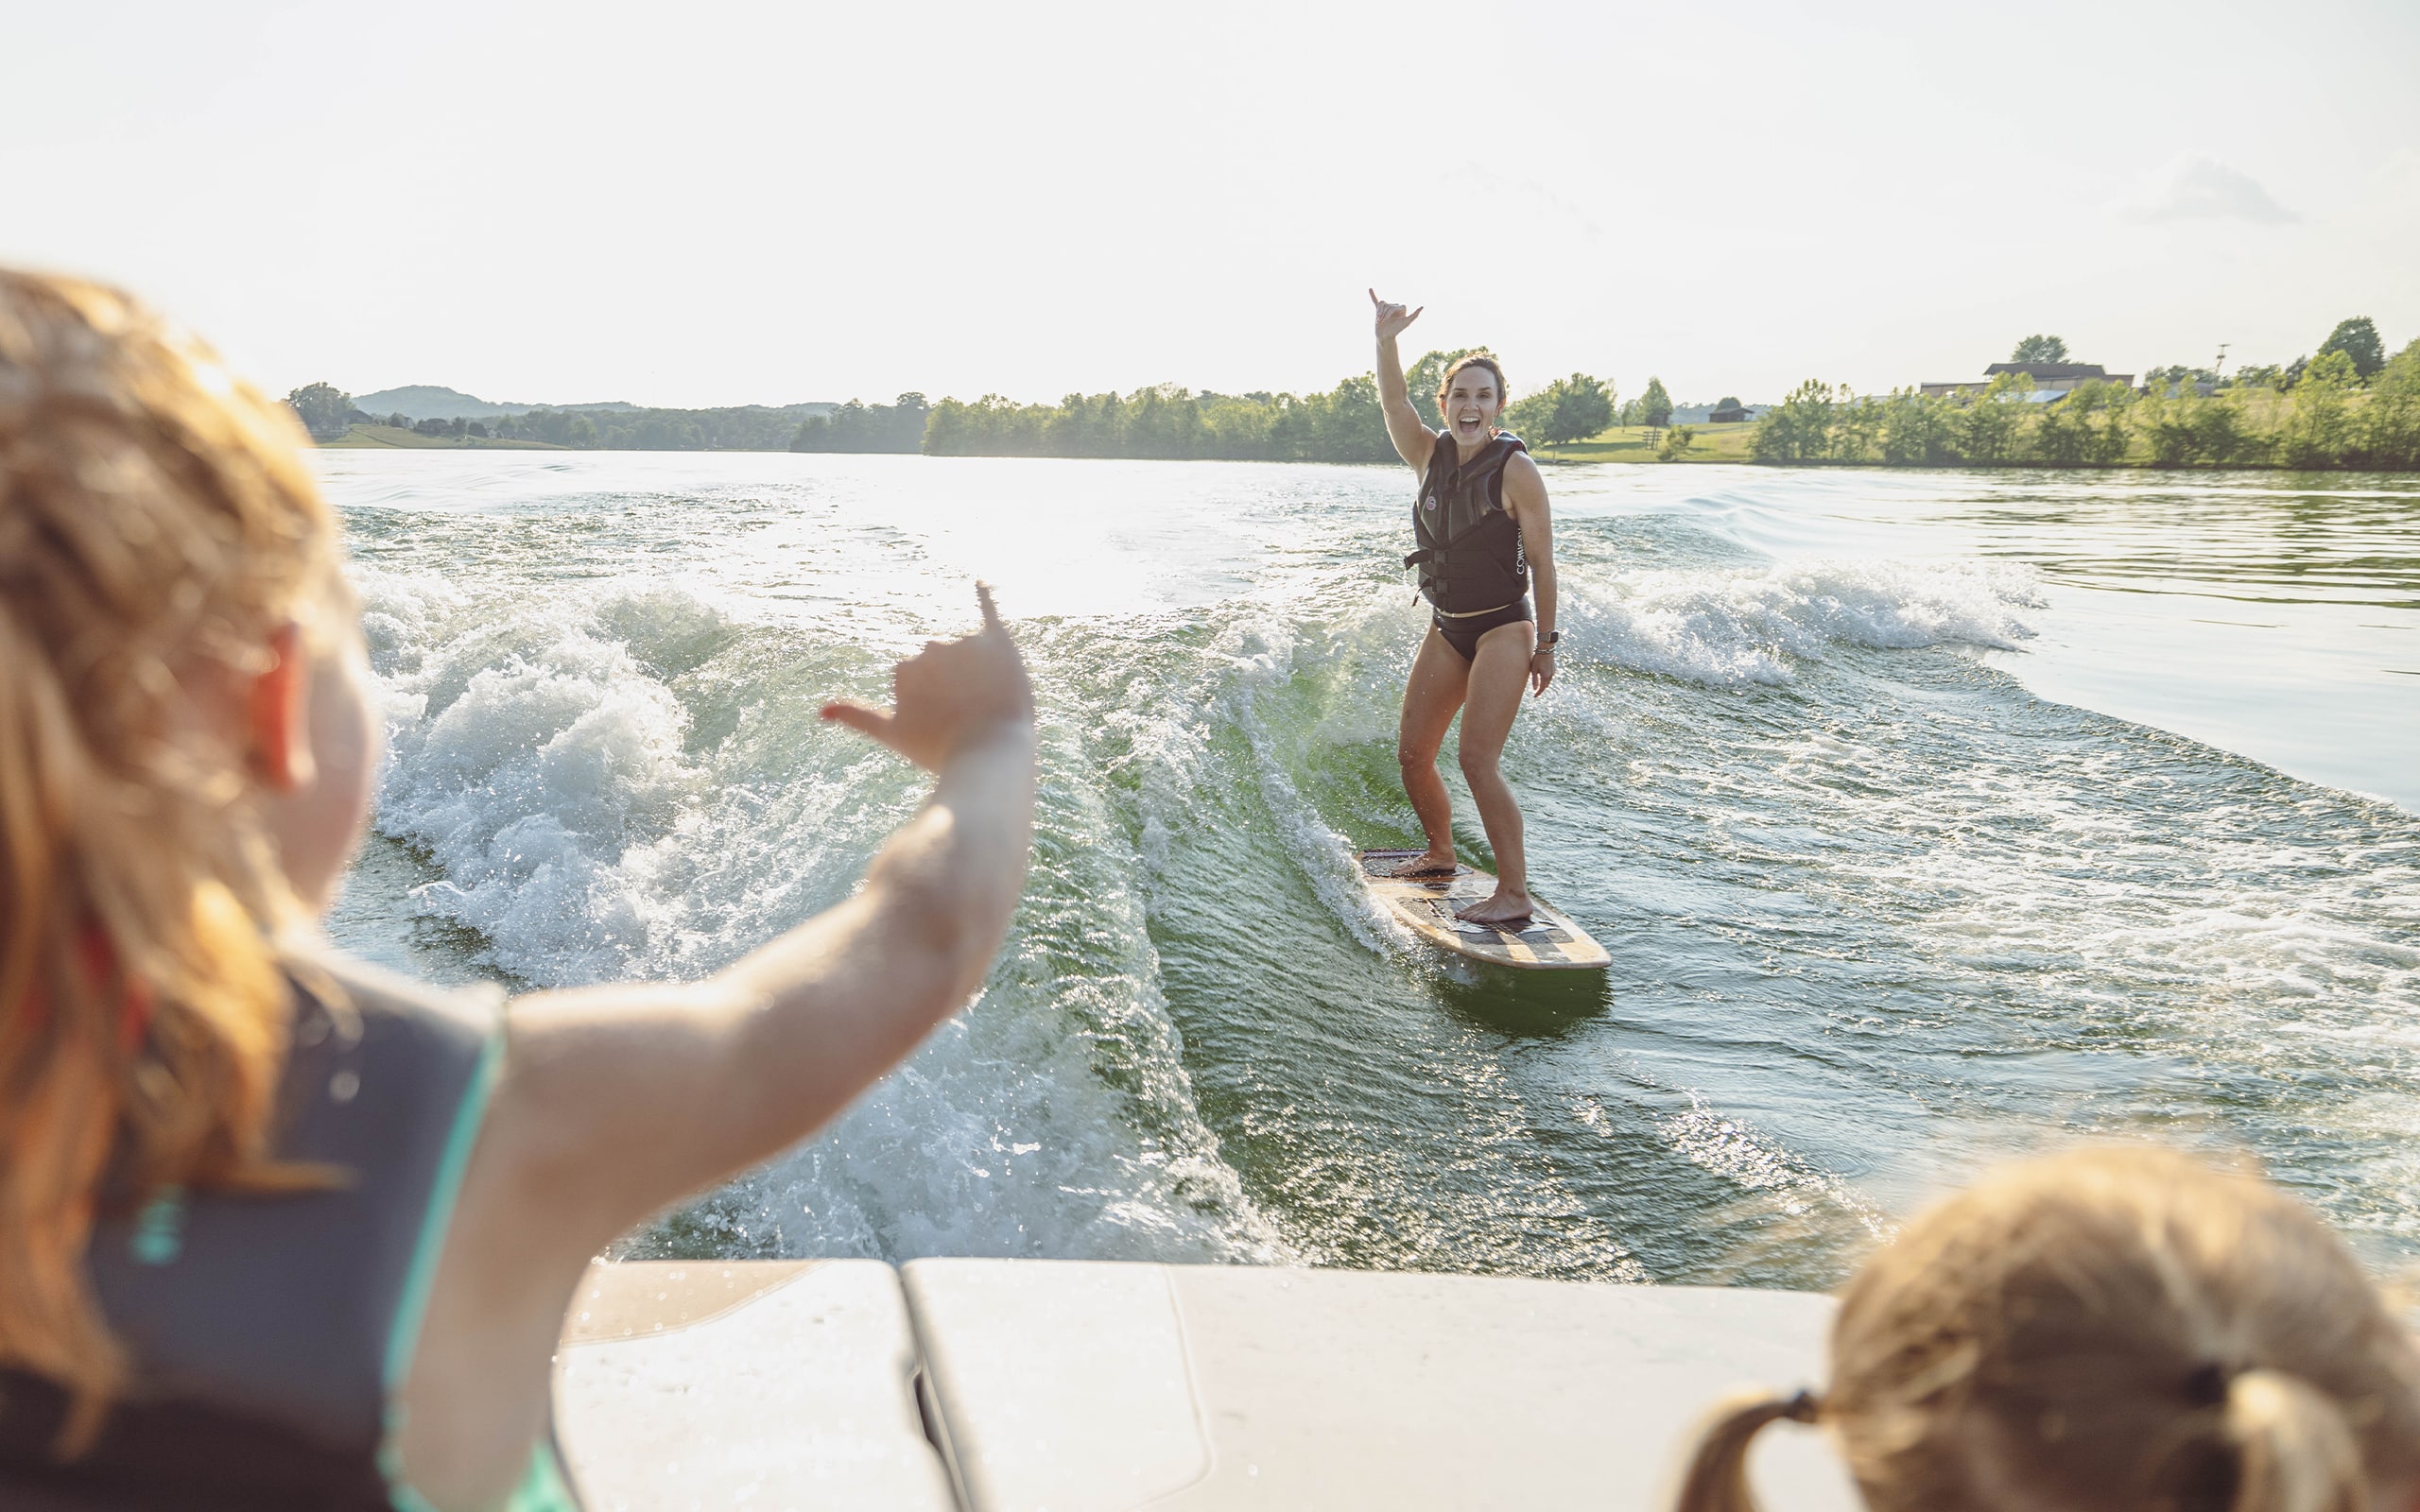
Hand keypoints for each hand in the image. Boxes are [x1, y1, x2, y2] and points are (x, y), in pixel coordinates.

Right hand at [822, 584, 1033, 769]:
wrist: (990, 752)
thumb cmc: (939, 749)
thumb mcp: (893, 735)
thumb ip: (857, 717)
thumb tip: (820, 710)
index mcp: (905, 668)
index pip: (923, 683)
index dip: (937, 707)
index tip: (944, 726)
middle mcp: (931, 648)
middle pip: (945, 666)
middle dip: (957, 687)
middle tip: (970, 716)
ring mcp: (965, 644)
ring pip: (970, 655)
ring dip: (979, 674)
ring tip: (989, 704)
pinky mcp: (997, 642)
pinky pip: (988, 611)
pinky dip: (984, 596)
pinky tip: (980, 583)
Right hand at [1369, 288, 1422, 343]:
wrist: (1384, 336)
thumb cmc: (1396, 330)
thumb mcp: (1406, 323)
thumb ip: (1414, 315)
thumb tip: (1422, 307)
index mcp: (1402, 308)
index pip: (1394, 306)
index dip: (1389, 313)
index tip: (1388, 320)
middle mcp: (1395, 307)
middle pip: (1387, 305)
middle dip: (1384, 314)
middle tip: (1382, 322)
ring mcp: (1387, 308)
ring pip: (1382, 304)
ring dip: (1379, 313)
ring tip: (1379, 321)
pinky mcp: (1379, 310)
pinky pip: (1376, 300)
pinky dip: (1372, 295)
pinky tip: (1370, 289)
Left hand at [1529, 649, 1555, 697]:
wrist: (1546, 649)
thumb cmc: (1538, 658)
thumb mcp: (1534, 669)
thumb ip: (1534, 680)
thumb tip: (1534, 689)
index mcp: (1545, 676)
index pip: (1542, 688)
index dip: (1538, 693)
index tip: (1534, 696)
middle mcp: (1551, 675)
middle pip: (1545, 685)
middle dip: (1541, 689)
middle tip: (1536, 692)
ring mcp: (1553, 671)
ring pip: (1548, 681)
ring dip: (1544, 684)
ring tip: (1539, 685)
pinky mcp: (1554, 668)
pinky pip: (1550, 676)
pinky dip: (1546, 679)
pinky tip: (1543, 677)